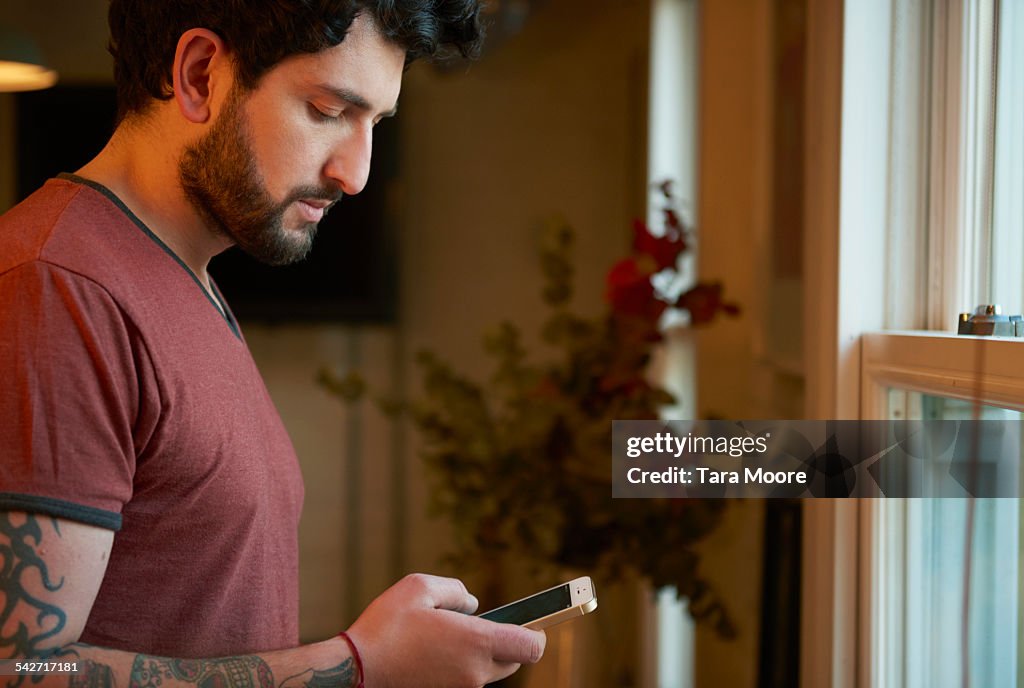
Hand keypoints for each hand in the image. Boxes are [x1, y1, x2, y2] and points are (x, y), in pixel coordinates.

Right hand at [346, 573, 545, 687]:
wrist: (356, 671)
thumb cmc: (386, 626)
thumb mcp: (419, 587)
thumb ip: (455, 591)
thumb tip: (473, 605)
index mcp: (476, 642)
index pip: (531, 647)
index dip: (537, 635)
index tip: (533, 624)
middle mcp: (475, 672)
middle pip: (513, 661)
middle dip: (507, 643)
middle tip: (483, 626)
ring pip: (488, 673)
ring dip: (480, 655)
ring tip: (449, 637)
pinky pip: (466, 681)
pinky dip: (462, 667)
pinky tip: (435, 654)